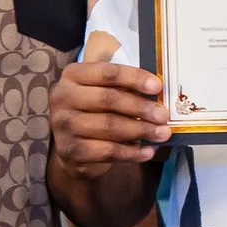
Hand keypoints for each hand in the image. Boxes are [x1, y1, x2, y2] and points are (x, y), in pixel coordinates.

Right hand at [51, 61, 168, 170]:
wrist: (71, 147)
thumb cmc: (94, 111)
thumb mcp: (102, 92)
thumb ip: (124, 87)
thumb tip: (157, 92)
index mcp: (72, 75)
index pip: (107, 73)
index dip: (134, 78)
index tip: (157, 86)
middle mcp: (63, 98)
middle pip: (108, 99)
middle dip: (141, 107)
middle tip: (163, 115)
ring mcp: (64, 126)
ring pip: (109, 126)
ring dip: (141, 130)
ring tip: (162, 133)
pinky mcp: (70, 151)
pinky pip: (107, 151)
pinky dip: (132, 152)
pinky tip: (148, 151)